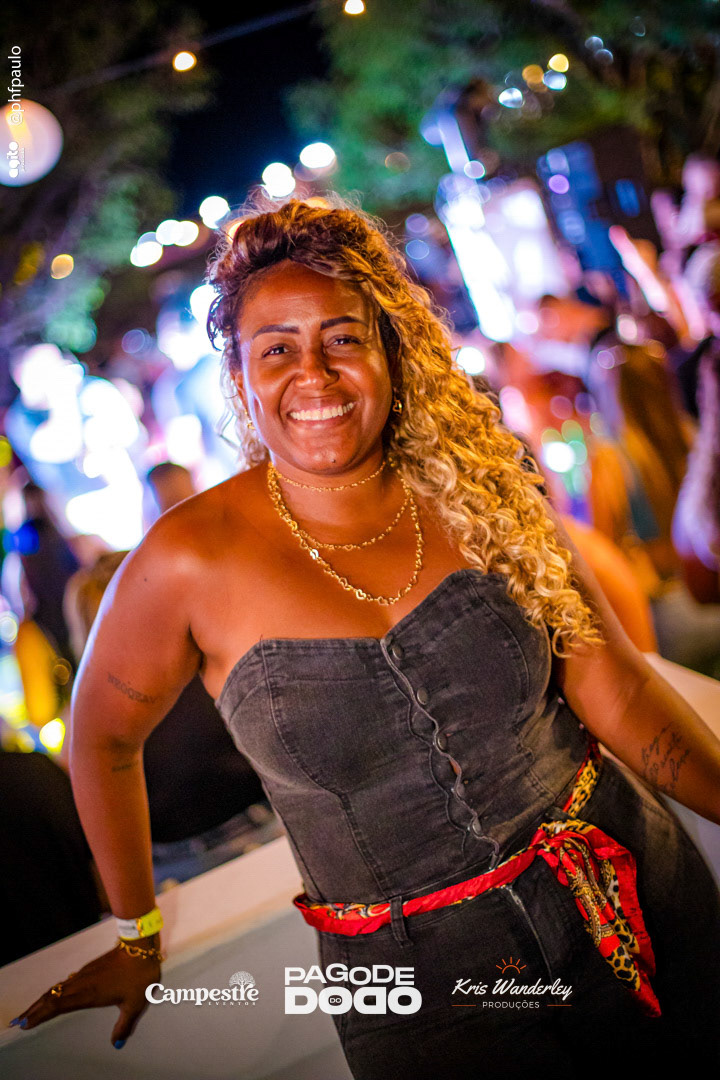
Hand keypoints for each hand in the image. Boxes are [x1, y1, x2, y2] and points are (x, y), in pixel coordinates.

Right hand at [8, 938, 161, 1048]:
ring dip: (42, 1000)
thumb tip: (117, 1044)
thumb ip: (124, 1025)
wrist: (141, 945)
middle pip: (52, 997)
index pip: (58, 1006)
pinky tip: (54, 995)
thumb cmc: (139, 974)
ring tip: (31, 1011)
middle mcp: (83, 984)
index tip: (26, 1024)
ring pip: (58, 989)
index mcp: (89, 994)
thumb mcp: (135, 1004)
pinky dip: (55, 991)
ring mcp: (85, 974)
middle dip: (34, 1010)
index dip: (40, 1015)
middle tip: (19, 1022)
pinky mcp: (90, 969)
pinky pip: (66, 982)